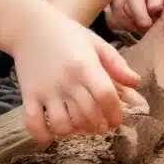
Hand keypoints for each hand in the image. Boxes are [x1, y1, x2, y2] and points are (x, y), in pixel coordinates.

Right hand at [10, 6, 144, 146]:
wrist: (30, 27)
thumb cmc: (67, 34)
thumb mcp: (96, 43)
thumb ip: (116, 64)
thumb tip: (136, 83)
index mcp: (86, 66)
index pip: (105, 96)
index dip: (115, 112)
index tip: (117, 120)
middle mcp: (67, 81)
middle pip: (88, 114)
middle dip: (99, 126)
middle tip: (102, 126)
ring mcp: (46, 91)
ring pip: (63, 124)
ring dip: (75, 131)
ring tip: (80, 127)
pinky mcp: (28, 96)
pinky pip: (34, 124)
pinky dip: (43, 136)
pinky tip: (52, 136)